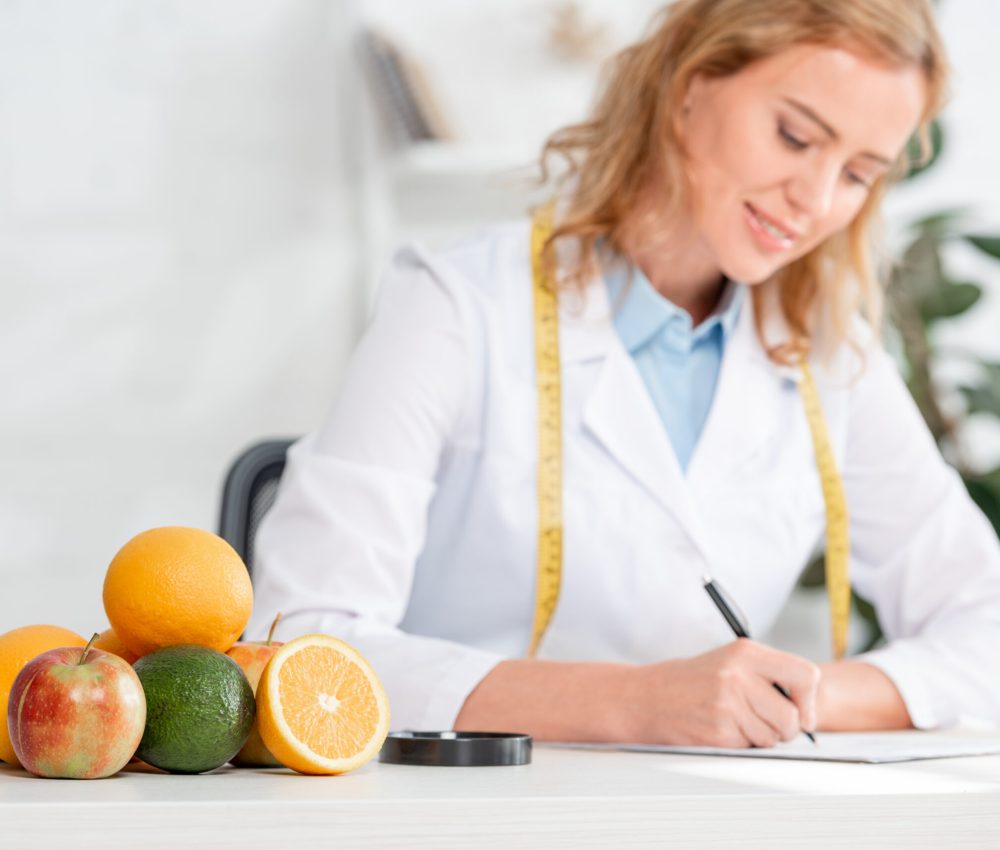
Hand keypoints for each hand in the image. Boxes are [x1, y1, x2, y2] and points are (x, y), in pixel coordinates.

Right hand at [628, 639, 820, 747]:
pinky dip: (740, 744)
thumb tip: (808, 708)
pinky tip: (720, 728)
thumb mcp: (729, 661)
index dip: (810, 701)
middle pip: (793, 716)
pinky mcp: (719, 731)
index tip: (803, 711)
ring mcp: (728, 704)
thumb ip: (768, 675)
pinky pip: (750, 747)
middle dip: (784, 728)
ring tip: (734, 720)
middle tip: (763, 720)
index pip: (806, 675)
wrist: (646, 697)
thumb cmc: (690, 681)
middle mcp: (738, 675)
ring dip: (760, 737)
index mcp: (746, 652)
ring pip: (773, 737)